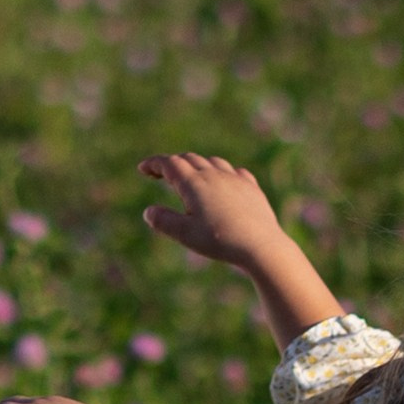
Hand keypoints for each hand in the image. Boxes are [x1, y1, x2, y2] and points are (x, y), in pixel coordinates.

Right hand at [139, 151, 341, 344]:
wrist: (260, 245)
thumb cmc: (220, 241)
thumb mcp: (185, 235)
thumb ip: (164, 222)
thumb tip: (149, 212)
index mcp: (194, 183)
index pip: (169, 163)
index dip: (154, 164)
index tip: (142, 168)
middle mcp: (214, 174)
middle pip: (189, 158)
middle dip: (172, 164)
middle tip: (160, 174)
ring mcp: (234, 179)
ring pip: (212, 162)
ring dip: (197, 165)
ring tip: (190, 178)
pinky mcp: (251, 187)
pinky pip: (234, 172)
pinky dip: (221, 173)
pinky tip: (222, 182)